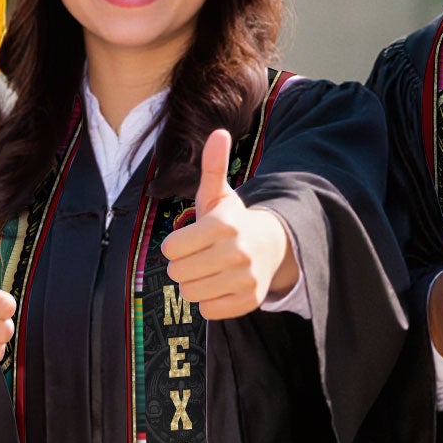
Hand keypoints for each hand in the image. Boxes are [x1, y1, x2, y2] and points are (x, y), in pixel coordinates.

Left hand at [159, 128, 295, 319]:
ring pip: (191, 294)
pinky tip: (220, 285)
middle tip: (199, 256)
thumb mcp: (219, 194)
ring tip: (208, 270)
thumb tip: (218, 132)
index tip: (189, 240)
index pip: (171, 249)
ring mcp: (245, 279)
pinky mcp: (249, 301)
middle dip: (182, 265)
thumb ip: (212, 166)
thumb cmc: (232, 220)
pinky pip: (208, 310)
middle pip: (178, 273)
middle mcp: (237, 253)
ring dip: (194, 284)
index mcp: (224, 226)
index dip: (174, 246)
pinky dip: (209, 301)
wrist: (271, 246)